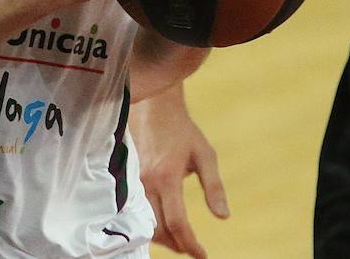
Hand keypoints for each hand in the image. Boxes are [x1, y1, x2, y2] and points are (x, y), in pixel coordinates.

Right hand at [130, 85, 228, 258]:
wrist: (153, 106)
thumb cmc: (182, 130)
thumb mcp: (205, 155)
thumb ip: (214, 187)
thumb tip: (223, 216)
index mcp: (167, 178)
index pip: (177, 223)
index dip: (191, 244)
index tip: (202, 255)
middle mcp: (146, 182)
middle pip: (157, 228)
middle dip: (176, 244)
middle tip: (191, 248)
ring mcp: (133, 180)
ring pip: (144, 221)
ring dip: (161, 235)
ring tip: (178, 239)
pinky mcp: (126, 177)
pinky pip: (135, 208)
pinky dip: (148, 222)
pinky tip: (159, 223)